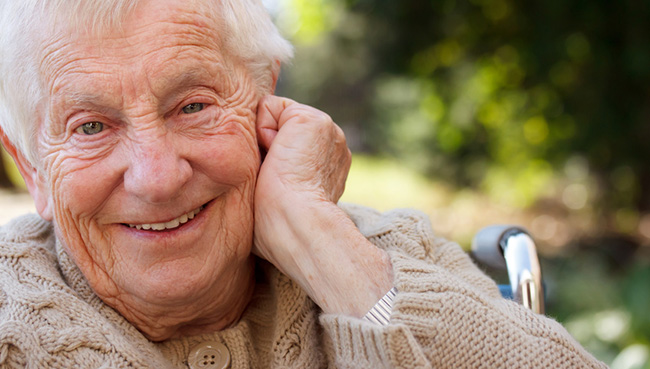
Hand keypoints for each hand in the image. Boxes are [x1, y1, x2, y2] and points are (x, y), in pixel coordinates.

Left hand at [253, 95, 392, 316]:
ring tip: (279, 170)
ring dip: (266, 143)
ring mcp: (328, 130)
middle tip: (276, 179)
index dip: (269, 159)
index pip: (286, 144)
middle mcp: (332, 146)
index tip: (277, 187)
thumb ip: (273, 181)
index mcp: (326, 167)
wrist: (296, 226)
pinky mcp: (314, 119)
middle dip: (268, 148)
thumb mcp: (277, 201)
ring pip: (274, 116)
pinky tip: (277, 156)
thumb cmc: (279, 229)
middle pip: (279, 127)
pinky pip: (269, 106)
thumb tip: (249, 181)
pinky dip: (263, 130)